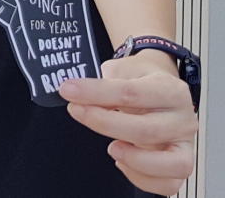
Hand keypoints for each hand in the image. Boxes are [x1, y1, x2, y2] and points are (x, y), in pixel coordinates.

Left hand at [60, 52, 196, 194]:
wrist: (159, 85)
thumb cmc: (140, 80)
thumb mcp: (122, 71)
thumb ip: (102, 83)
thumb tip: (74, 93)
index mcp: (170, 90)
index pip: (131, 93)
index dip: (95, 93)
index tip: (69, 90)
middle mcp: (182, 118)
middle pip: (146, 130)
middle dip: (103, 123)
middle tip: (77, 111)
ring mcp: (183, 144)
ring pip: (170, 163)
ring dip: (133, 159)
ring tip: (111, 147)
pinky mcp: (179, 163)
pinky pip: (168, 184)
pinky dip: (141, 177)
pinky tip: (121, 161)